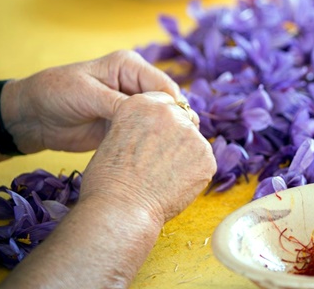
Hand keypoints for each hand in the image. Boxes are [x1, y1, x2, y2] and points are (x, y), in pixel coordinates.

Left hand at [4, 50, 182, 153]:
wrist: (30, 118)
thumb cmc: (54, 94)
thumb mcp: (87, 94)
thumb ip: (119, 104)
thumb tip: (152, 115)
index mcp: (129, 67)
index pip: (164, 86)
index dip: (175, 107)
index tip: (181, 128)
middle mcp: (135, 84)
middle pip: (167, 104)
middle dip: (174, 123)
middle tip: (180, 144)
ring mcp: (131, 107)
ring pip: (159, 121)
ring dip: (164, 136)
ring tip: (171, 154)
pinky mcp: (125, 126)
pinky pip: (145, 135)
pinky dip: (152, 145)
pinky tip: (158, 158)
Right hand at [79, 91, 215, 225]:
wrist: (120, 209)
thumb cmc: (107, 182)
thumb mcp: (114, 138)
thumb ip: (139, 127)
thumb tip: (157, 133)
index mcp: (142, 103)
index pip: (164, 103)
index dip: (161, 122)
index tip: (155, 138)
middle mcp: (169, 112)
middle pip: (182, 119)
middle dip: (175, 137)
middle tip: (161, 162)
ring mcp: (191, 133)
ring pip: (194, 141)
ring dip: (185, 154)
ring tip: (163, 177)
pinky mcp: (206, 156)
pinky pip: (203, 161)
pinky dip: (193, 172)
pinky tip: (174, 185)